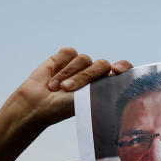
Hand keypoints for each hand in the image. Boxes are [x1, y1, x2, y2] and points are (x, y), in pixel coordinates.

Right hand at [7, 48, 131, 128]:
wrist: (37, 104)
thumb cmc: (62, 108)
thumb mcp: (87, 100)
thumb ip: (103, 87)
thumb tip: (119, 78)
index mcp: (105, 86)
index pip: (124, 72)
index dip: (124, 67)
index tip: (116, 69)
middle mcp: (95, 74)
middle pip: (102, 65)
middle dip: (84, 77)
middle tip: (67, 89)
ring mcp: (80, 65)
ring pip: (84, 59)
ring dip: (68, 73)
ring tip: (56, 87)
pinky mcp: (64, 57)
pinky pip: (68, 53)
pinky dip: (59, 64)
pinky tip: (52, 76)